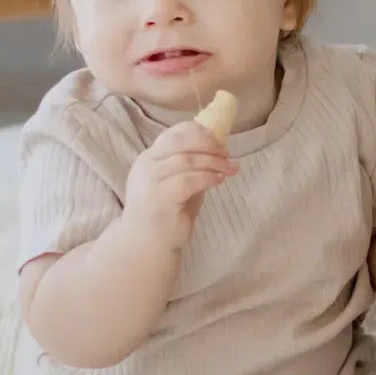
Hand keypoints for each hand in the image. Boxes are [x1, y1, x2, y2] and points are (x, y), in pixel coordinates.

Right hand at [124, 120, 237, 249]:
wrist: (146, 242)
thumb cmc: (167, 211)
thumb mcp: (179, 181)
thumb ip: (191, 165)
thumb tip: (219, 147)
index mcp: (149, 158)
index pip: (173, 134)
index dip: (199, 132)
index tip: (219, 139)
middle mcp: (146, 166)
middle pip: (179, 141)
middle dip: (207, 144)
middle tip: (226, 153)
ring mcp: (150, 182)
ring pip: (186, 160)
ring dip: (214, 162)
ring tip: (229, 168)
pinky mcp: (160, 199)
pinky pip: (188, 181)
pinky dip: (208, 177)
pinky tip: (219, 180)